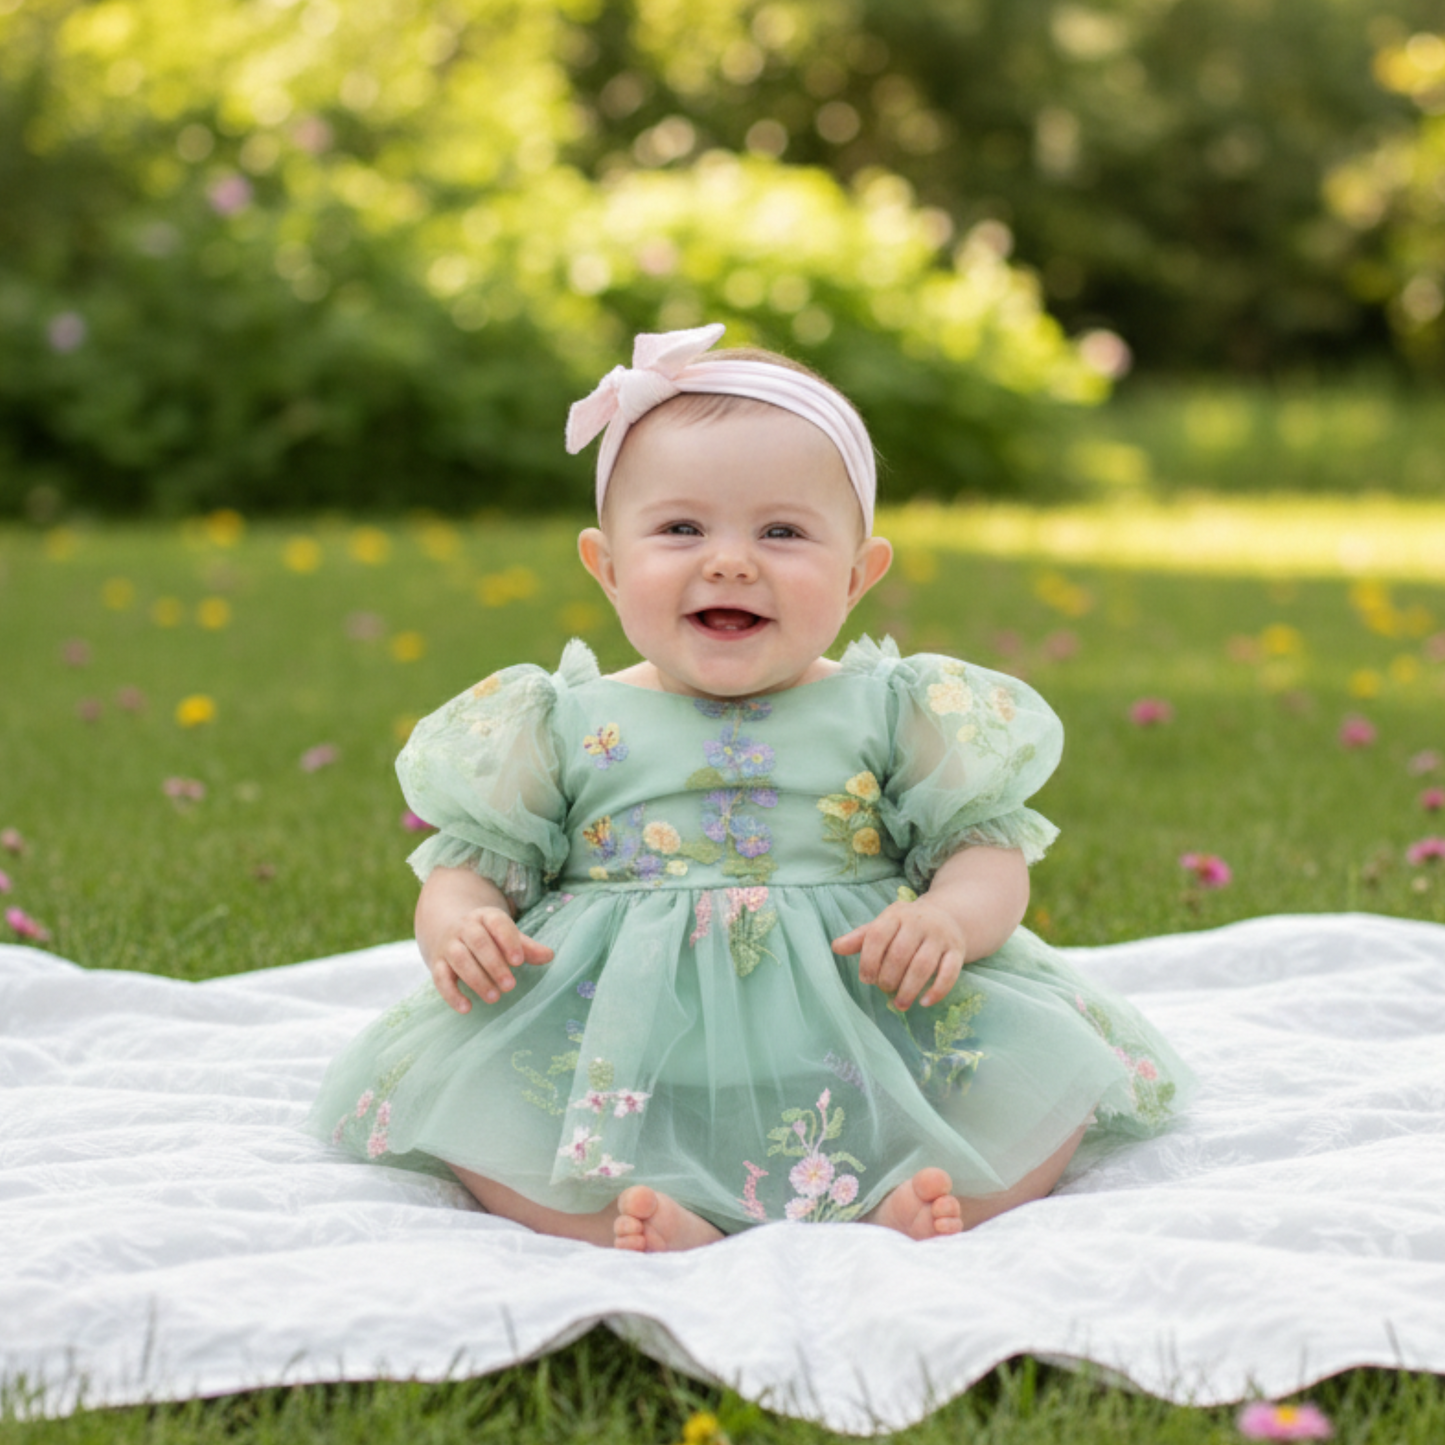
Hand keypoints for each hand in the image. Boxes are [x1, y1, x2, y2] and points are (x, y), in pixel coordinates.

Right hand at [429, 905, 552, 1012]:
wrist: (449, 930)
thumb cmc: (488, 937)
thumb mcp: (507, 936)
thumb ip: (527, 947)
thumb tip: (549, 956)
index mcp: (486, 917)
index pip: (497, 923)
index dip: (508, 941)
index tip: (519, 961)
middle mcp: (465, 928)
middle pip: (478, 942)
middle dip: (494, 964)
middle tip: (510, 986)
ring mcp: (449, 945)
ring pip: (459, 959)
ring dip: (477, 979)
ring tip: (494, 998)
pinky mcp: (437, 964)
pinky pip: (440, 978)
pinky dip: (452, 994)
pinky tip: (466, 1008)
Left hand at [831, 898, 965, 1010]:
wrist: (947, 917)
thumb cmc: (907, 927)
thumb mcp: (884, 925)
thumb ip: (861, 938)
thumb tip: (835, 948)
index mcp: (896, 914)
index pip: (878, 936)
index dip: (869, 961)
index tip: (866, 979)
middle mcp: (919, 923)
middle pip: (900, 955)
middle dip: (888, 978)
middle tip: (885, 990)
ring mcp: (940, 937)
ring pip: (923, 966)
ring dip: (909, 989)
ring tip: (899, 1004)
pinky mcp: (957, 951)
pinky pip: (949, 973)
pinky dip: (937, 990)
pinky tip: (924, 1002)